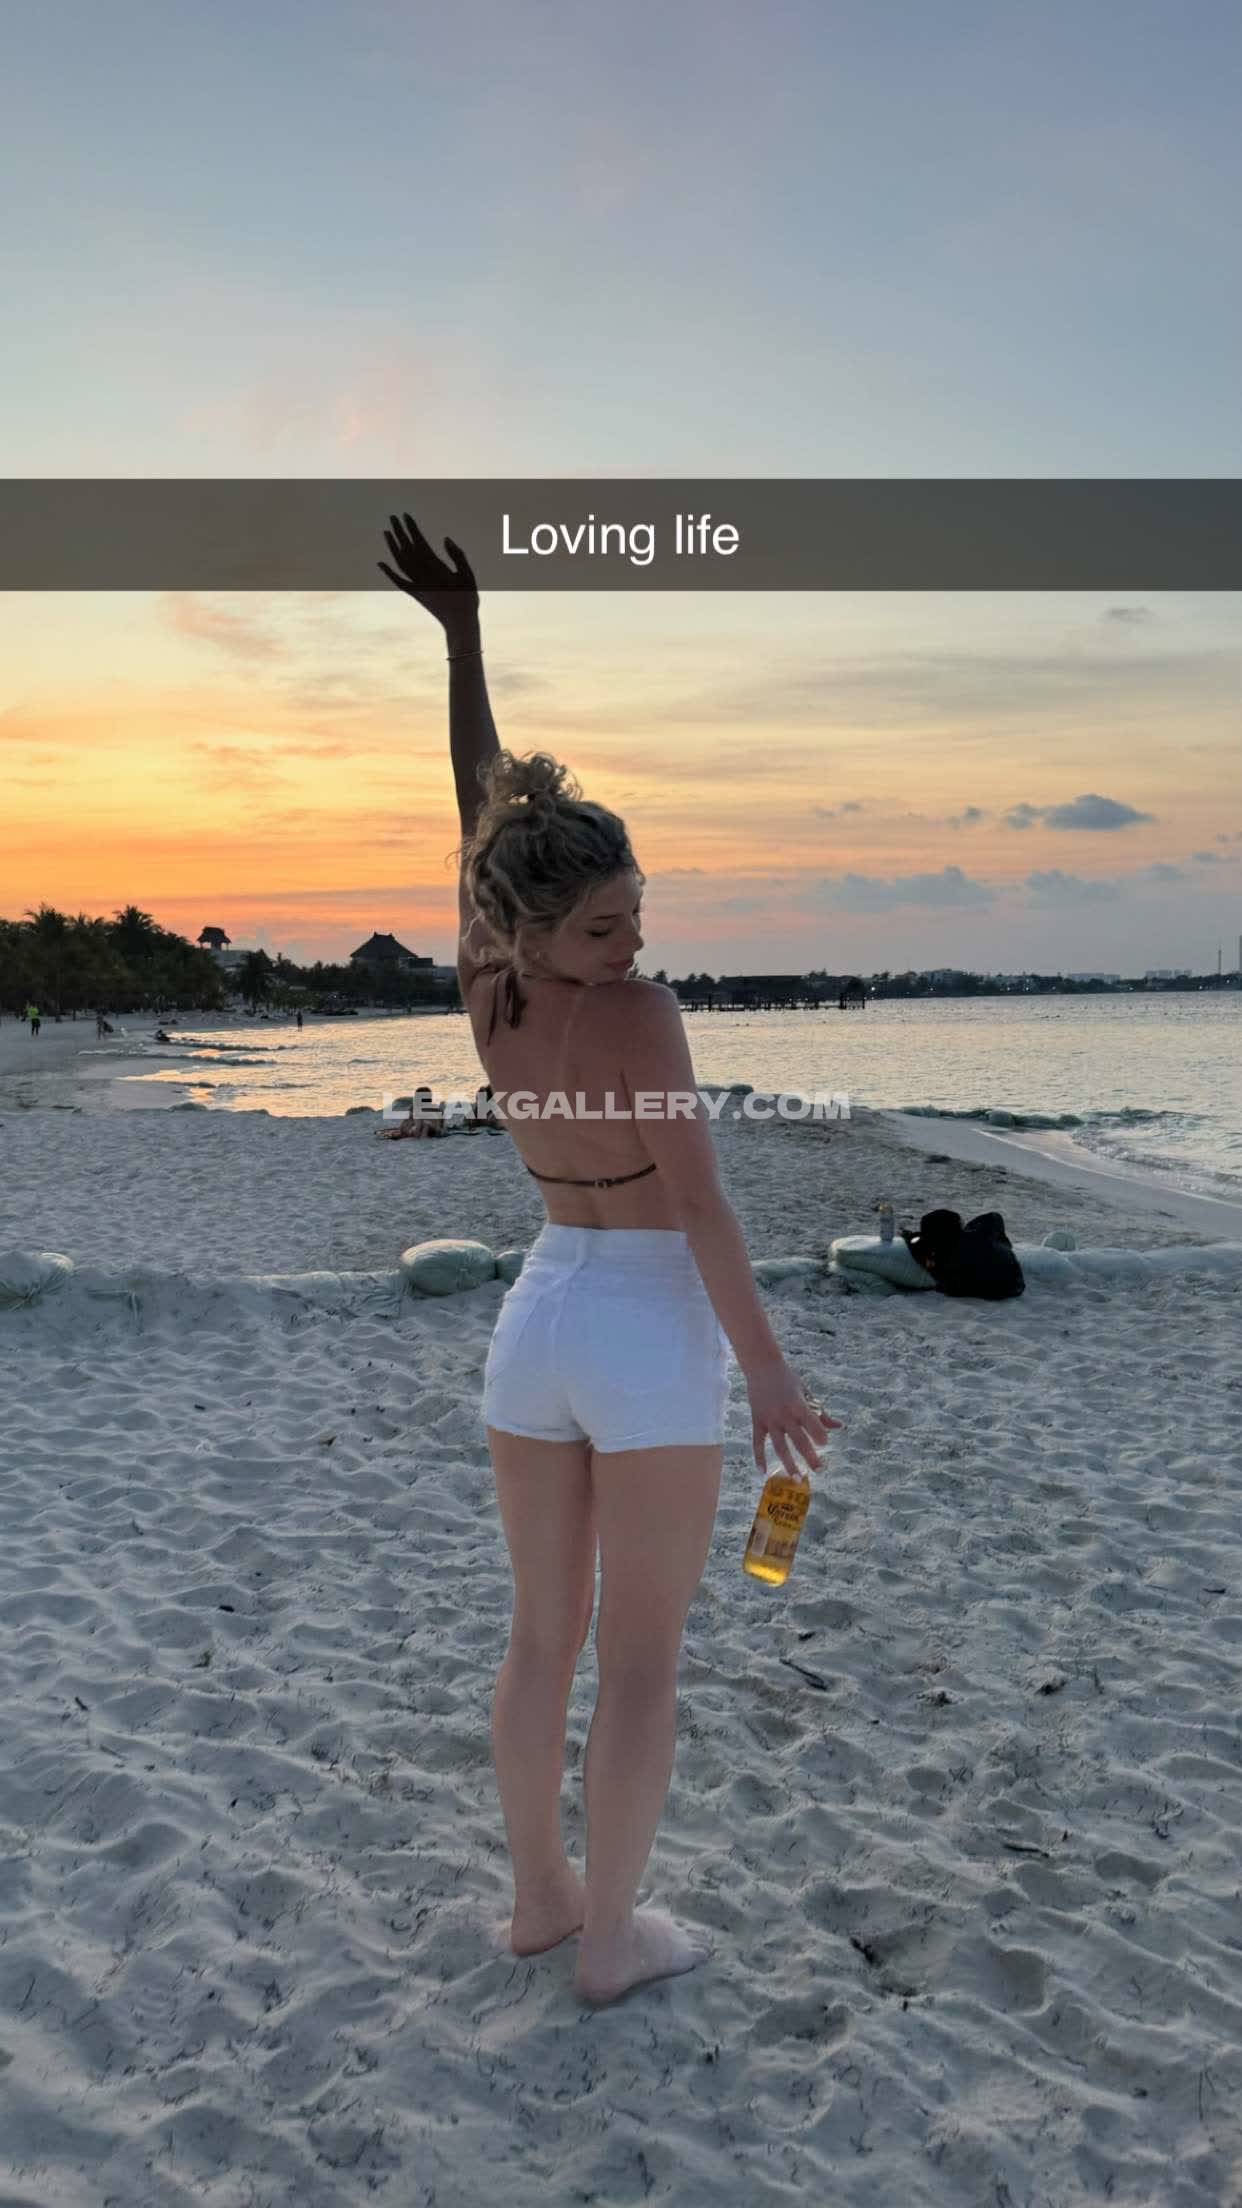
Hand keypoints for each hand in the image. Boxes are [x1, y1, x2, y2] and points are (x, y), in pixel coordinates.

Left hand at [377, 511, 478, 633]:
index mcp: (437, 569)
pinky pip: (399, 581)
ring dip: (392, 547)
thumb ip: (458, 556)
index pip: (420, 544)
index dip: (412, 529)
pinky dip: (388, 572)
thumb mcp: (468, 575)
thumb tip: (445, 539)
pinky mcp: (415, 594)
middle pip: (407, 550)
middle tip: (393, 517)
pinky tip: (380, 563)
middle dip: (400, 532)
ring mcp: (417, 586)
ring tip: (387, 531)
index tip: (406, 515)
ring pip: (400, 563)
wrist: (459, 624)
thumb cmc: (467, 599)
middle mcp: (423, 576)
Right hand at [745, 1356, 840, 1479]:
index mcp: (798, 1405)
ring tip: (797, 1478)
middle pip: (798, 1439)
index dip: (819, 1434)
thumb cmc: (788, 1379)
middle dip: (810, 1456)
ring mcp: (769, 1419)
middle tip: (820, 1469)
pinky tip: (762, 1472)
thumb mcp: (806, 1392)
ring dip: (788, 1463)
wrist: (761, 1366)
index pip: (812, 1423)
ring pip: (779, 1446)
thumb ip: (820, 1412)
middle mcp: (784, 1414)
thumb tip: (838, 1426)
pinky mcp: (757, 1421)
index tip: (825, 1444)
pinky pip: (757, 1443)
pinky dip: (759, 1457)